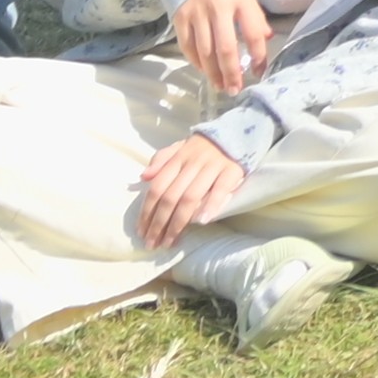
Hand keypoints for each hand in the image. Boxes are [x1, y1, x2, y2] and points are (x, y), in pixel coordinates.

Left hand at [128, 132, 249, 249]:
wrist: (235, 133)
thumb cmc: (201, 148)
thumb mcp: (178, 148)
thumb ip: (160, 160)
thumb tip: (144, 177)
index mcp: (177, 158)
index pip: (157, 188)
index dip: (147, 212)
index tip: (142, 232)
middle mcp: (192, 163)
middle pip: (171, 197)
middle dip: (159, 224)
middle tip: (153, 243)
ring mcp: (212, 166)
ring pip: (191, 197)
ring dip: (178, 222)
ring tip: (171, 241)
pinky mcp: (231, 170)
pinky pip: (220, 190)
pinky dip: (211, 205)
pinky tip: (202, 222)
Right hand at [169, 0, 274, 96]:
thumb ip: (255, 16)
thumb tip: (267, 39)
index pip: (253, 32)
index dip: (259, 55)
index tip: (260, 71)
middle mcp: (218, 7)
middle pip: (226, 48)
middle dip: (232, 72)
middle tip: (235, 89)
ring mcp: (196, 13)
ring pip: (205, 52)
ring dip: (213, 73)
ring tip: (221, 86)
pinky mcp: (179, 18)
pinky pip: (187, 46)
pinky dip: (196, 61)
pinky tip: (204, 70)